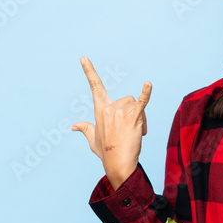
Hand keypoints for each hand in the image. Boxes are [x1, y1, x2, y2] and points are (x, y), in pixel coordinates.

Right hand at [71, 57, 151, 189]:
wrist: (118, 164)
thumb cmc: (106, 152)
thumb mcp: (93, 139)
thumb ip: (85, 128)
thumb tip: (74, 126)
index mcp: (100, 111)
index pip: (95, 87)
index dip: (90, 72)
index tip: (84, 58)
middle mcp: (109, 108)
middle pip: (126, 100)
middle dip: (132, 114)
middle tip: (132, 132)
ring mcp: (120, 112)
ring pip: (136, 105)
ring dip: (140, 118)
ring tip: (137, 133)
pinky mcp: (133, 117)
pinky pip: (141, 102)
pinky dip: (146, 93)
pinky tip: (148, 84)